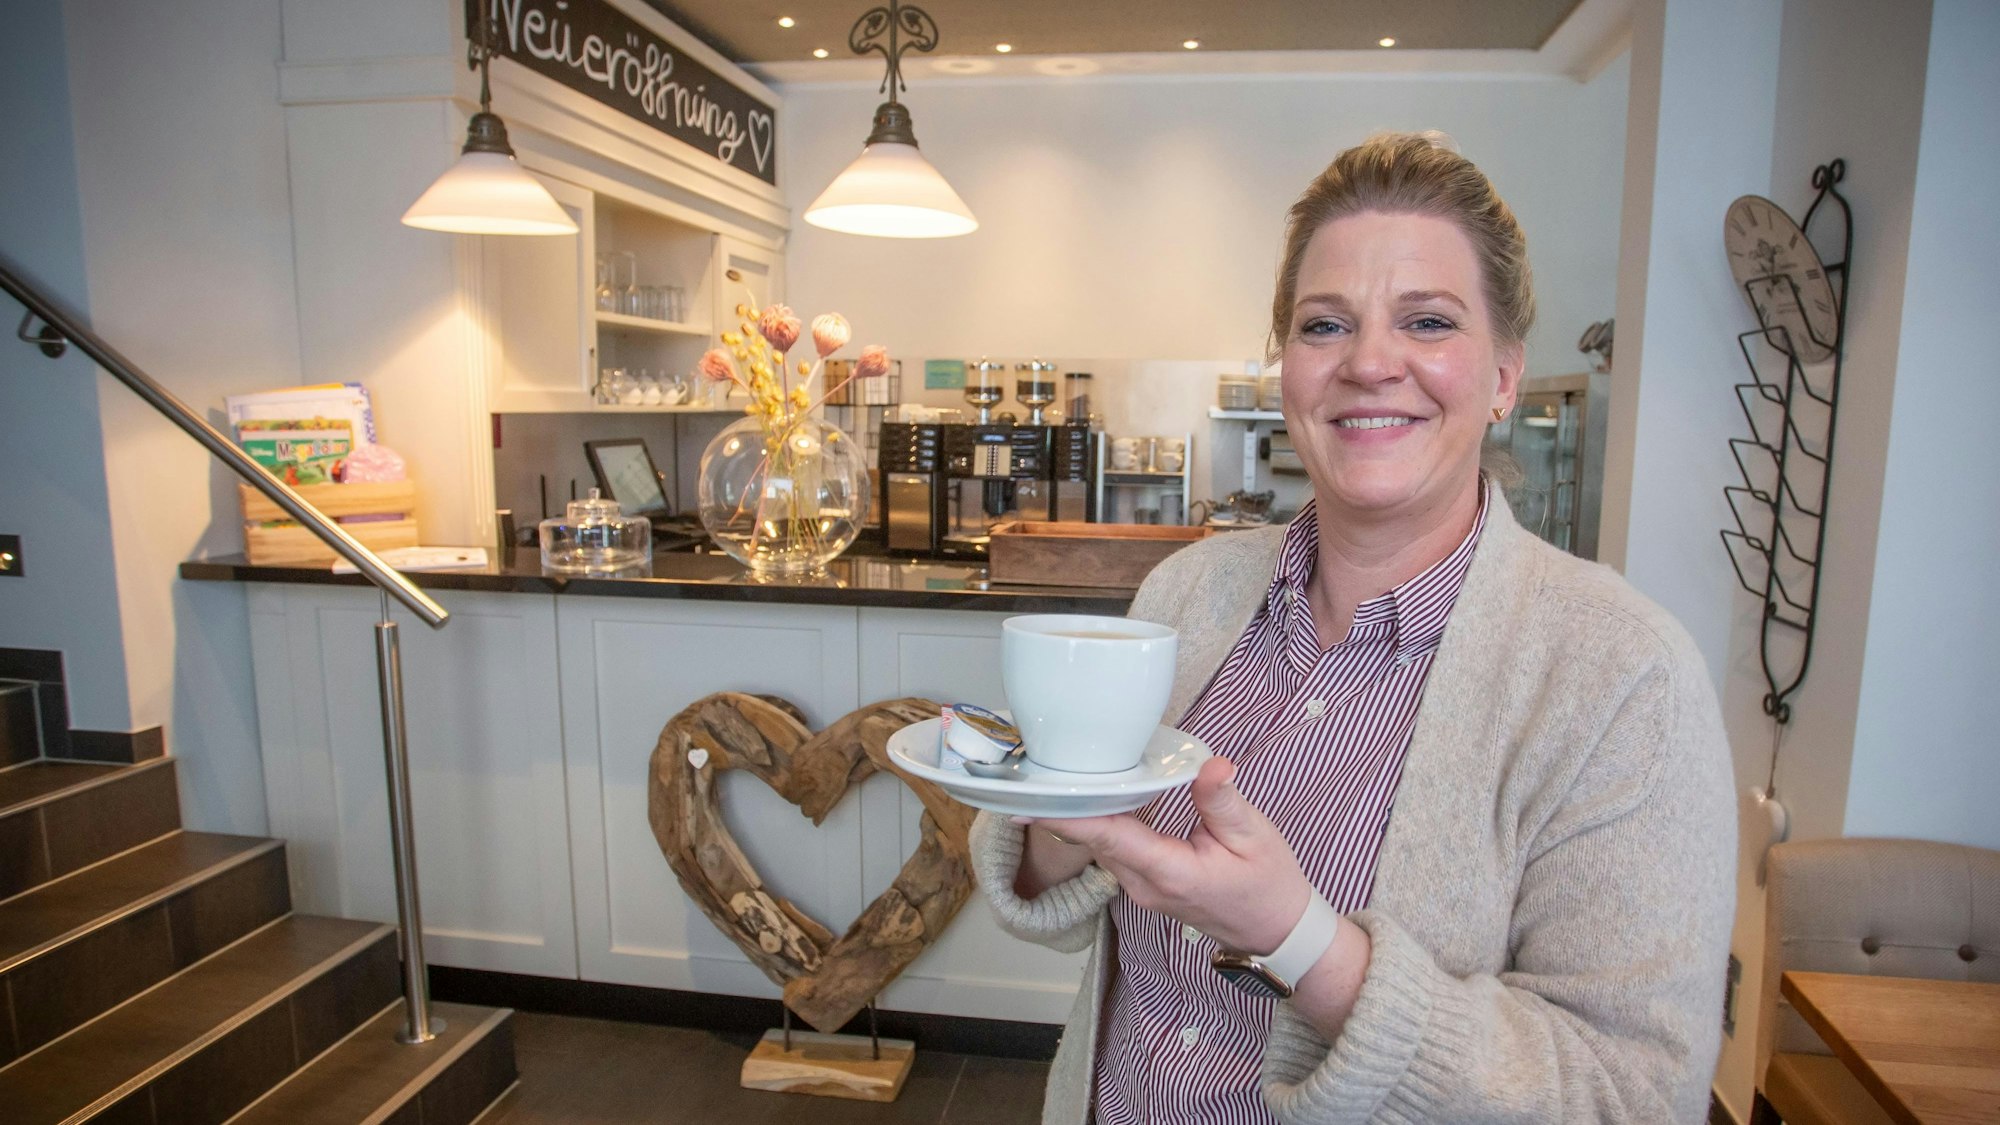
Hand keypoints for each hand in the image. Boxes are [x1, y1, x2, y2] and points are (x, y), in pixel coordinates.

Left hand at [1038, 757, 1313, 954]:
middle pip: (1096, 840)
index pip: (1108, 837)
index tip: (1030, 803)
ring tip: (1059, 778)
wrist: (1277, 932)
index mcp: (1170, 871)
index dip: (1068, 817)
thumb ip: (1222, 801)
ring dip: (1082, 816)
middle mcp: (1146, 886)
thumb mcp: (1255, 836)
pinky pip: (1114, 852)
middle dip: (1068, 806)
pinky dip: (1101, 826)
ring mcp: (1143, 891)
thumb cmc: (1269, 885)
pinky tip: (1095, 799)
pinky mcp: (1146, 887)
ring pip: (1102, 847)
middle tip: (1040, 770)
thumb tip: (1211, 766)